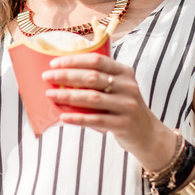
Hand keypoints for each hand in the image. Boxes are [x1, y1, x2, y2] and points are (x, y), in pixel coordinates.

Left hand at [41, 53, 175, 169]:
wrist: (147, 134)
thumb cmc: (124, 107)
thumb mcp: (120, 88)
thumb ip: (100, 79)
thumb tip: (62, 73)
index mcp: (125, 72)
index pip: (97, 60)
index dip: (74, 60)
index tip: (54, 63)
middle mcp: (128, 86)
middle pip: (92, 77)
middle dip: (66, 76)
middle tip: (46, 77)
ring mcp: (127, 106)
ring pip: (92, 98)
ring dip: (68, 96)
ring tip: (50, 95)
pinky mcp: (123, 124)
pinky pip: (96, 120)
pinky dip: (78, 118)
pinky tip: (63, 117)